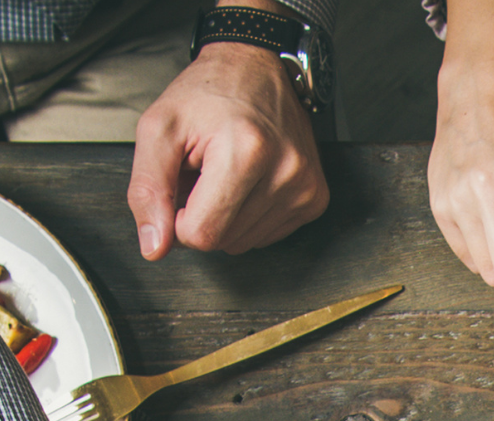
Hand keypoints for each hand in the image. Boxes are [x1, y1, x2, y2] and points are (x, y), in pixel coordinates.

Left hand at [128, 43, 326, 258]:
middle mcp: (284, 172)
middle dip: (204, 215)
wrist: (255, 70)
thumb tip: (154, 246)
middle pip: (226, 242)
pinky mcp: (315, 199)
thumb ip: (148, 189)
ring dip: (227, 217)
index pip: (203, 234)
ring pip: (246, 244)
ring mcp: (305, 189)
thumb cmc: (208, 94)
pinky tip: (249, 184)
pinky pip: (268, 236)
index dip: (179, 220)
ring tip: (226, 175)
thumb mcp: (159, 129)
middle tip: (204, 174)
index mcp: (245, 151)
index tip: (180, 189)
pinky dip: (250, 217)